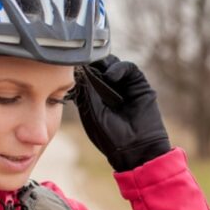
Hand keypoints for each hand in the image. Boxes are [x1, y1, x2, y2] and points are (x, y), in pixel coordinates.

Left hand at [72, 55, 171, 171]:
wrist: (137, 148)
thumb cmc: (111, 137)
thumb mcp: (92, 112)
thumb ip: (87, 91)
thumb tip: (80, 69)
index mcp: (95, 99)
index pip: (86, 77)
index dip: (80, 71)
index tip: (71, 66)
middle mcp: (109, 91)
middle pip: (99, 68)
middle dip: (92, 64)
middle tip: (84, 61)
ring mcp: (125, 86)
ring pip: (113, 65)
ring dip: (104, 64)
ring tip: (98, 70)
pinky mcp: (139, 84)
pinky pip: (129, 68)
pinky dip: (119, 68)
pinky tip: (111, 76)